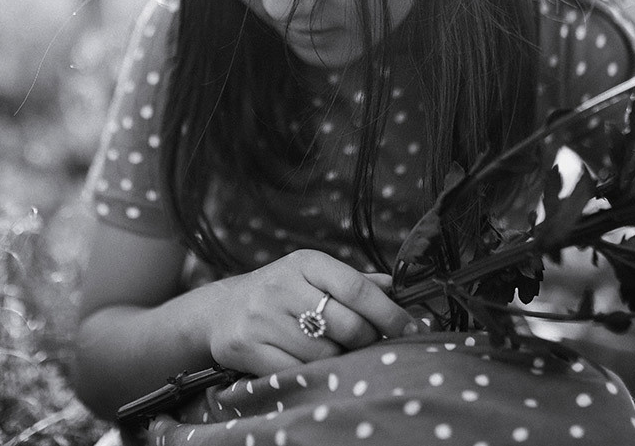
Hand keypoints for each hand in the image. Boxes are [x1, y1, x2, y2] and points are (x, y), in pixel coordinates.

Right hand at [201, 249, 417, 376]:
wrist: (221, 310)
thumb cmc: (281, 293)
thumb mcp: (314, 277)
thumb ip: (355, 282)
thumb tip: (400, 287)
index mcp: (305, 262)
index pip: (358, 288)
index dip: (390, 313)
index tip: (412, 329)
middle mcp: (282, 285)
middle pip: (347, 325)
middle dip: (366, 341)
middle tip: (367, 345)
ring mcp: (262, 317)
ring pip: (324, 353)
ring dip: (338, 359)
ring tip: (332, 352)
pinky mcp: (246, 346)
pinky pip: (296, 371)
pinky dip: (310, 373)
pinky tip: (308, 364)